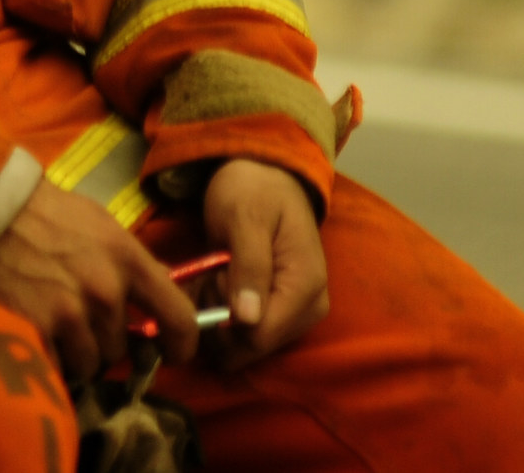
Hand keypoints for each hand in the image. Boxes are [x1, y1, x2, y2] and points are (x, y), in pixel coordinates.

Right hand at [0, 180, 200, 381]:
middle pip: (122, 348)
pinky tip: (37, 331)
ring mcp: (71, 314)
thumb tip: (161, 297)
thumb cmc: (52, 216)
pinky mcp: (36, 332)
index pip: (180, 318)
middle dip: (104, 341)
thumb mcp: (106, 229)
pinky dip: (50, 357)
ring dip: (77, 353)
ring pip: (90, 363)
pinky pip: (57, 367)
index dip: (181, 345)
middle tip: (81, 320)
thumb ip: (134, 265)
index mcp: (129, 261)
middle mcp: (105, 291)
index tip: (172, 353)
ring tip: (56, 325)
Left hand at [201, 159, 327, 365]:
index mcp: (306, 287)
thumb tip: (248, 320)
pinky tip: (221, 279)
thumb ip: (249, 266)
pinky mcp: (282, 316)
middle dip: (219, 316)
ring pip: (240, 345)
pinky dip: (222, 311)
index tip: (214, 276)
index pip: (258, 337)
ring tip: (219, 269)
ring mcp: (297, 317)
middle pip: (249, 348)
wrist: (267, 175)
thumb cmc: (254, 189)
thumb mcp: (244, 216)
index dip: (223, 318)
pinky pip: (241, 334)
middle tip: (215, 270)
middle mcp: (309, 311)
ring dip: (218, 312)